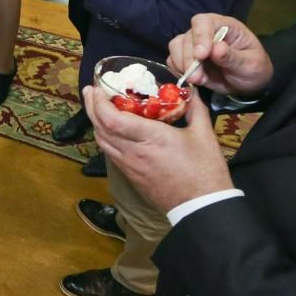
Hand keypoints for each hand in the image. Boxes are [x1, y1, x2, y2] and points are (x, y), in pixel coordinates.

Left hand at [84, 84, 234, 213]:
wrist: (202, 207)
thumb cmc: (205, 170)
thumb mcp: (204, 135)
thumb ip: (195, 109)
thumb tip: (191, 90)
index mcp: (150, 138)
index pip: (112, 119)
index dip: (99, 103)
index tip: (97, 88)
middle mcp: (133, 151)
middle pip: (101, 128)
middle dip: (91, 106)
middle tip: (90, 91)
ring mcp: (129, 165)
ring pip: (102, 141)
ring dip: (96, 122)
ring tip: (96, 106)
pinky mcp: (130, 175)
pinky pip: (110, 152)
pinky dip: (104, 136)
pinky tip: (109, 129)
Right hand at [167, 14, 272, 95]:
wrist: (247, 83)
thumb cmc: (253, 69)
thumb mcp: (251, 65)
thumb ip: (233, 57)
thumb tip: (217, 48)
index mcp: (224, 26)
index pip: (204, 22)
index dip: (200, 36)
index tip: (201, 56)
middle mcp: (206, 31)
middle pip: (187, 37)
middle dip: (189, 58)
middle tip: (197, 78)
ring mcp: (193, 43)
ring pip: (176, 47)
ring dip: (183, 65)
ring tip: (198, 80)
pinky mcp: (185, 57)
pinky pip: (172, 60)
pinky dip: (178, 71)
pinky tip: (192, 79)